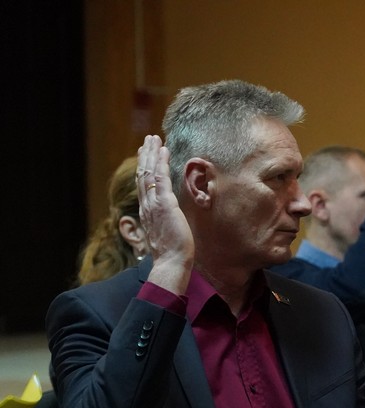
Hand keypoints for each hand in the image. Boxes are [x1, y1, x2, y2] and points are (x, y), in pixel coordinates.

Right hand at [137, 134, 193, 294]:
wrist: (171, 263)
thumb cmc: (172, 254)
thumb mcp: (166, 234)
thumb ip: (165, 223)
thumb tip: (170, 219)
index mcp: (147, 212)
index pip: (143, 185)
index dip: (143, 168)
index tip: (146, 155)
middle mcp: (147, 206)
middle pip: (142, 174)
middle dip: (145, 155)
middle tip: (148, 139)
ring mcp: (154, 204)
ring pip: (149, 172)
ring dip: (151, 153)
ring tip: (154, 138)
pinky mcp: (165, 204)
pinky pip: (160, 178)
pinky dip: (161, 163)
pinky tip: (164, 151)